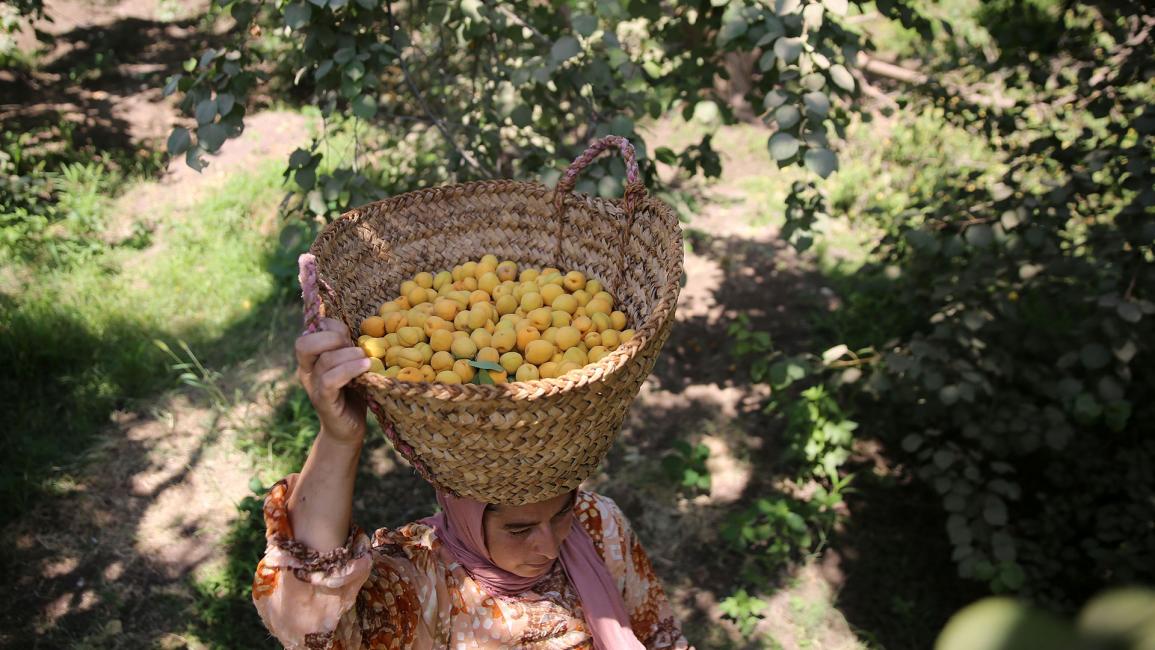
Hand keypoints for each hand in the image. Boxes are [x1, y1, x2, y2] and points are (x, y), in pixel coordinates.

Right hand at [295, 317, 369, 445]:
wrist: (348, 429)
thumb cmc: (352, 393)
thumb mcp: (350, 365)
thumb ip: (347, 348)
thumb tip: (359, 326)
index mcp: (310, 358)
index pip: (311, 331)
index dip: (332, 327)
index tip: (350, 336)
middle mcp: (306, 370)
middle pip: (304, 343)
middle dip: (333, 338)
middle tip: (355, 347)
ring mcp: (312, 386)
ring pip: (325, 361)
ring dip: (349, 355)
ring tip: (366, 359)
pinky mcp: (323, 401)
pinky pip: (331, 380)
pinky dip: (349, 370)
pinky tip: (365, 366)